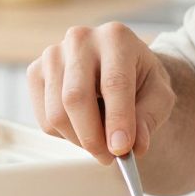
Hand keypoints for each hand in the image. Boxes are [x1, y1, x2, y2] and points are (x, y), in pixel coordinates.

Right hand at [26, 23, 175, 161]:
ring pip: (57, 113)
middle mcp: (80, 39)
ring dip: (80, 140)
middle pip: (76, 98)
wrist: (119, 65)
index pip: (114, 83)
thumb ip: (150, 118)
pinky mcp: (35, 72)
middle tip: (109, 157)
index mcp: (116, 38)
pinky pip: (45, 118)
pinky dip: (65, 134)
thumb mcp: (159, 95)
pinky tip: (83, 125)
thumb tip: (135, 145)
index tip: (121, 149)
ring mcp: (53, 54)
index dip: (118, 120)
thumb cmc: (140, 79)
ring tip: (101, 141)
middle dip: (93, 137)